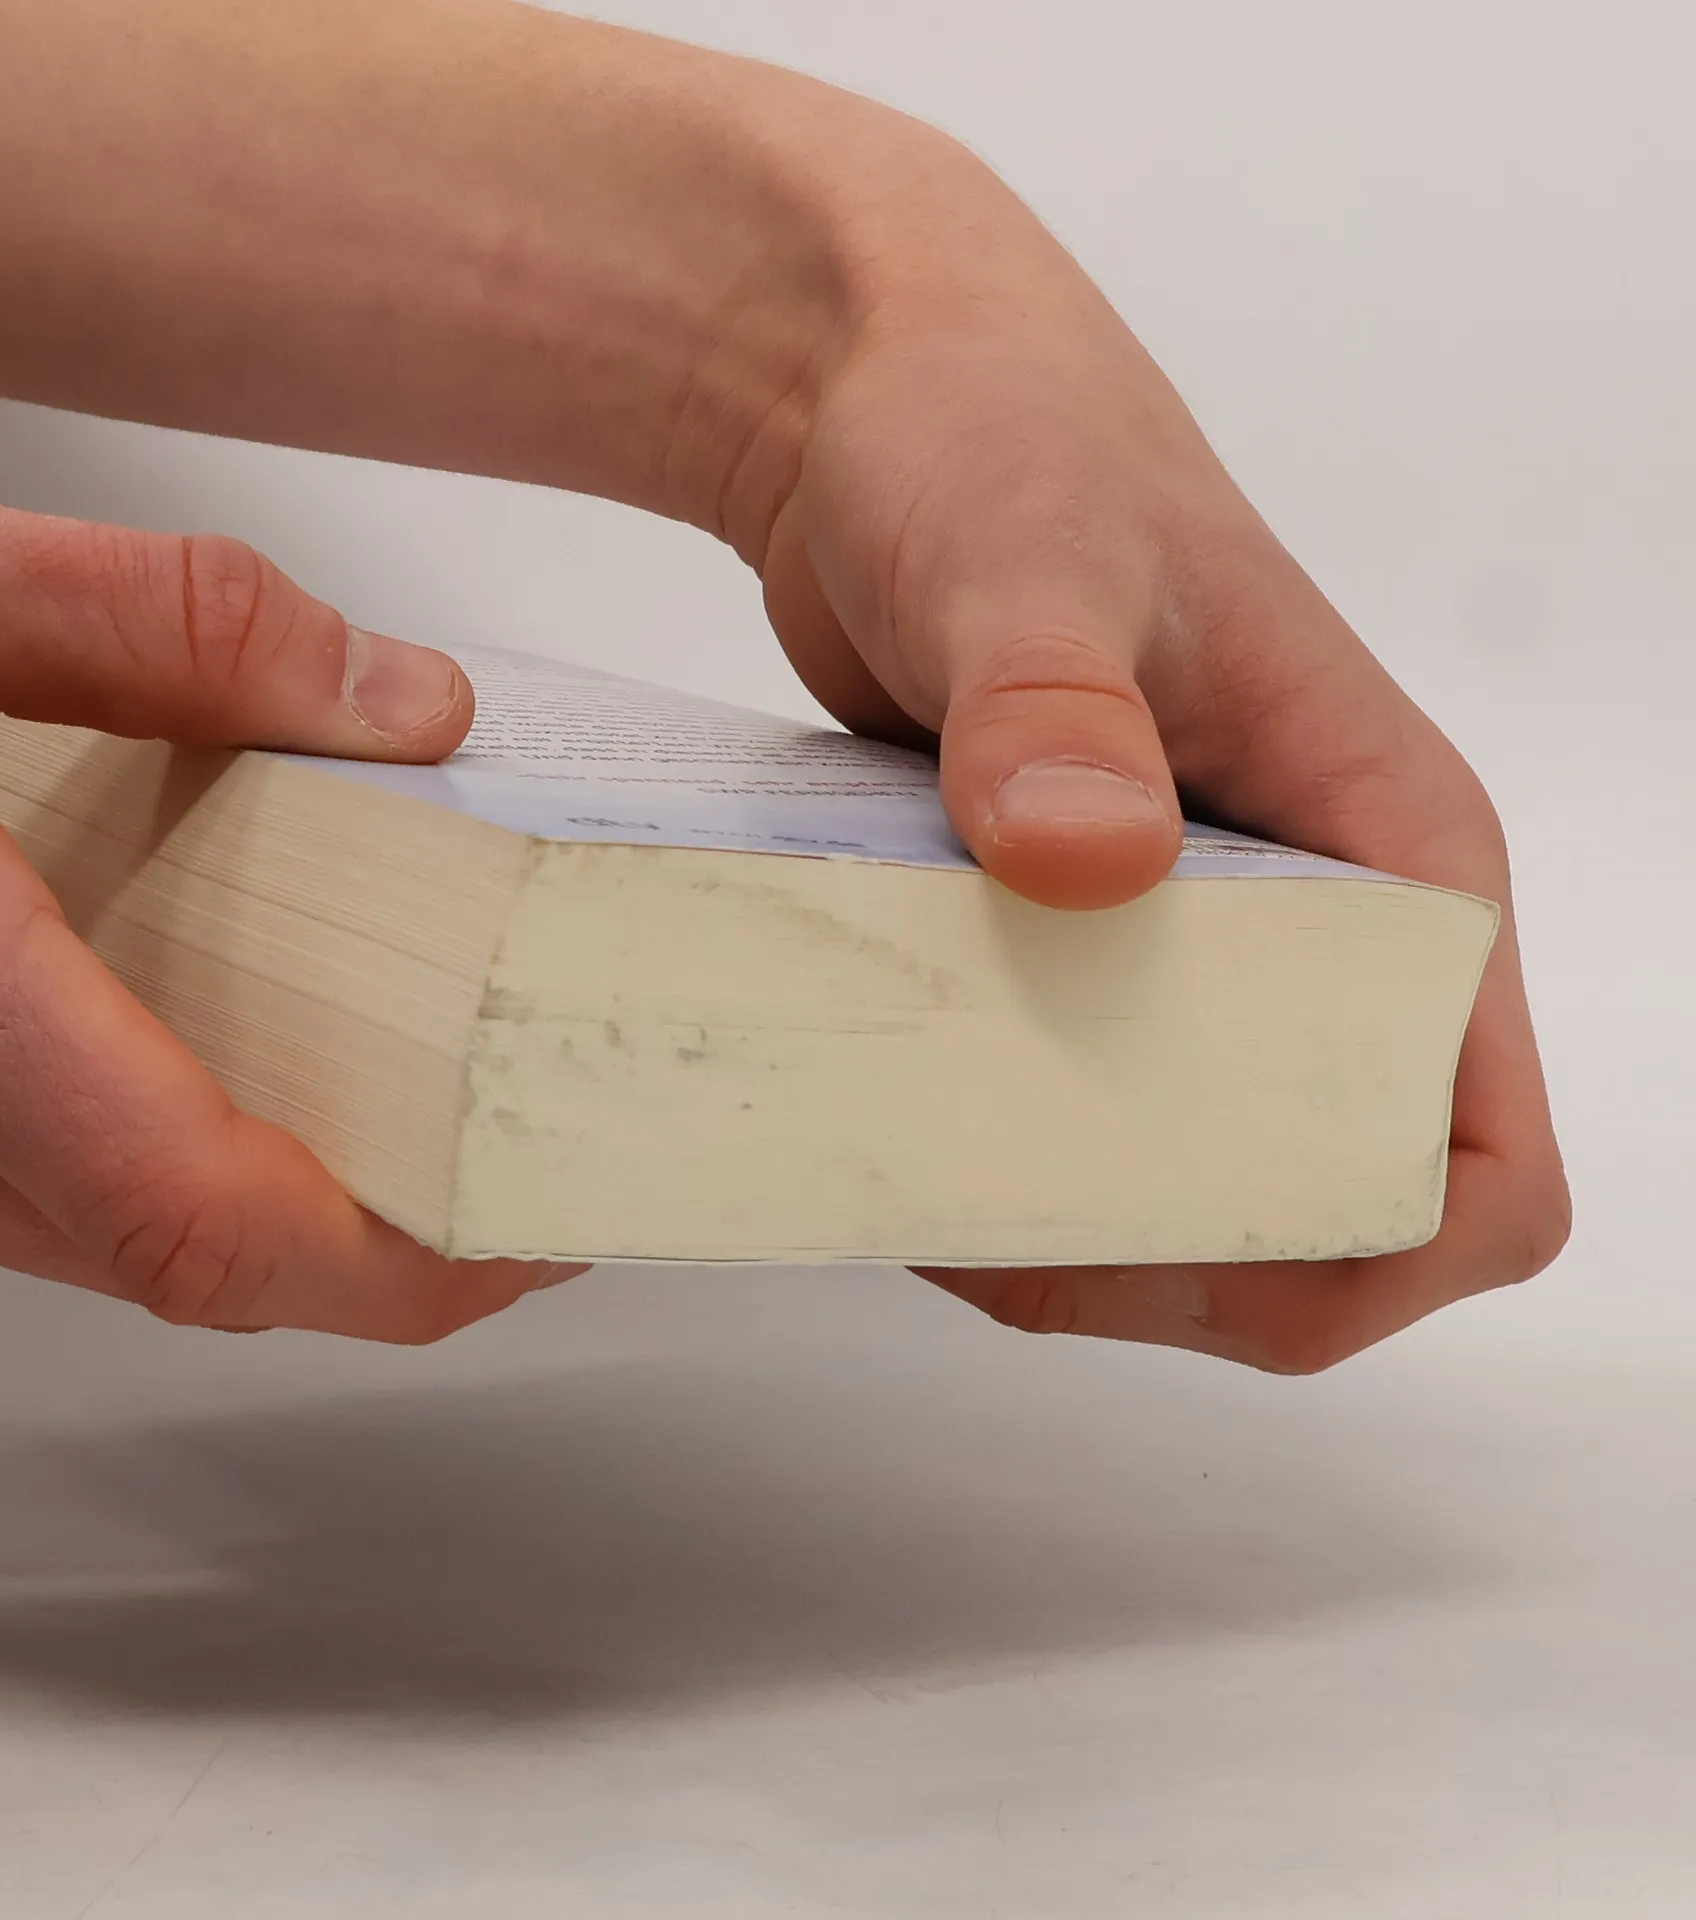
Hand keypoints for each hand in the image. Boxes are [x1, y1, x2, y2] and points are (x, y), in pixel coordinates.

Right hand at [0, 457, 576, 1338]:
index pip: (180, 1202)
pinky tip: (235, 1066)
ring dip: (272, 1209)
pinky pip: (16, 1200)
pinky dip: (156, 1165)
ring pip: (92, 1242)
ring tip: (422, 1107)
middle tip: (516, 1169)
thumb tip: (400, 705)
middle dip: (369, 1252)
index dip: (380, 1264)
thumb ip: (163, 621)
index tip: (515, 1238)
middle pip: (166, 1257)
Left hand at [746, 154, 1570, 1369]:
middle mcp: (1321, 918)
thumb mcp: (1026, 559)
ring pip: (1206, 1181)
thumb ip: (1056, 704)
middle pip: (1334, 1202)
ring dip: (1085, 1236)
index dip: (1368, 1250)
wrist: (888, 409)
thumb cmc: (1001, 441)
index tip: (1180, 1247)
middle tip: (1002, 1240)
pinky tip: (902, 1136)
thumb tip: (1090, 861)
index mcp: (1393, 849)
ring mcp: (1200, 941)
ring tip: (934, 1198)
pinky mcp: (1088, 941)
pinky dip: (1010, 1164)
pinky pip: (1087, 1115)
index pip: (1478, 1149)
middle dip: (1190, 1269)